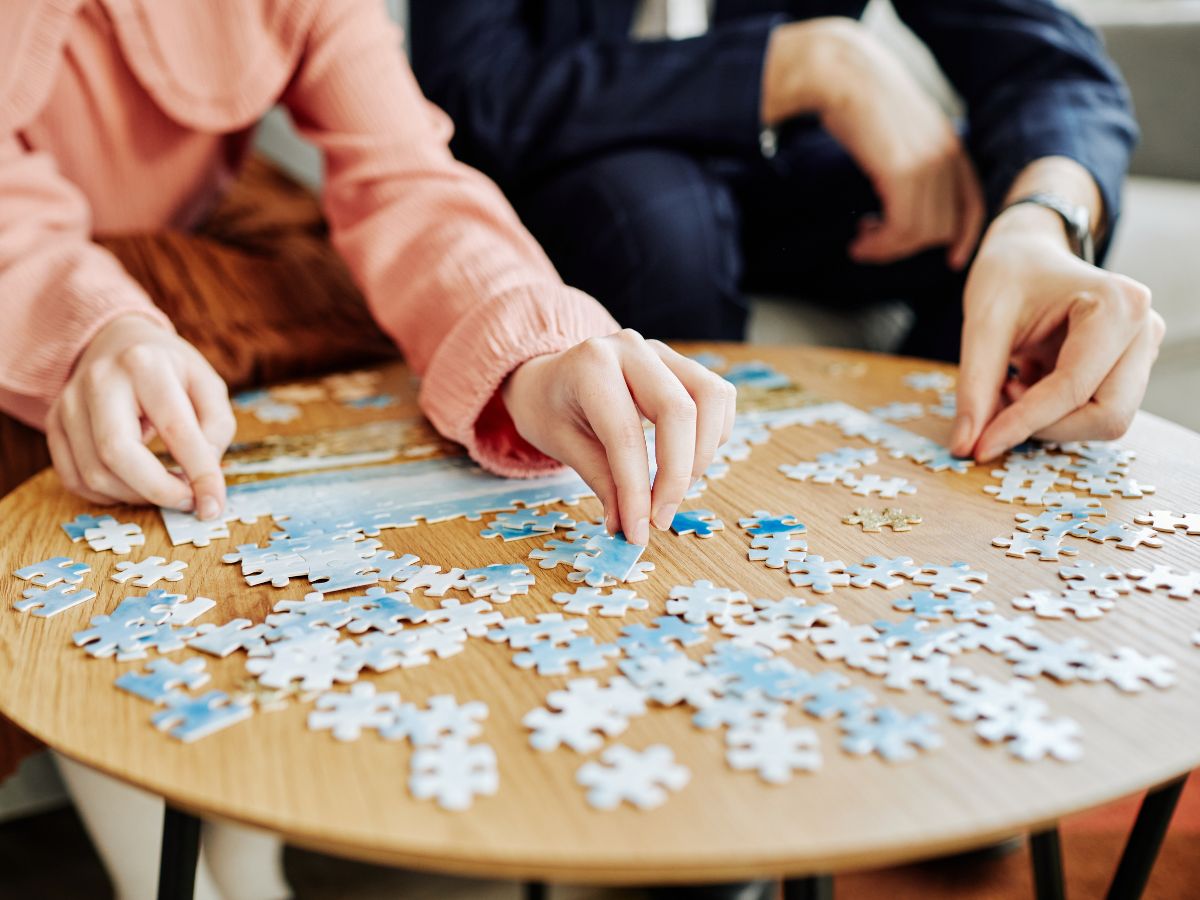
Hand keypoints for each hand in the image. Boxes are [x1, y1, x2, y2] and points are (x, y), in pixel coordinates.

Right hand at [47, 315, 234, 517]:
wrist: (119, 342)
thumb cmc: (171, 370)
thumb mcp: (208, 385)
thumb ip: (216, 429)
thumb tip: (202, 479)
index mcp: (146, 365)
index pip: (175, 429)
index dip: (198, 474)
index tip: (213, 505)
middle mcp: (99, 381)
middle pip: (117, 454)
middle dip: (158, 491)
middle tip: (186, 501)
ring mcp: (68, 402)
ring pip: (94, 473)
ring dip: (136, 496)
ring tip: (165, 489)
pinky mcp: (54, 423)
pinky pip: (74, 478)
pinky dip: (108, 495)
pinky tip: (133, 487)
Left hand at [502, 330, 737, 545]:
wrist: (548, 377)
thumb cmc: (550, 410)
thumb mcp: (564, 446)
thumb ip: (602, 482)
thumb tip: (628, 527)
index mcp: (591, 365)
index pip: (625, 434)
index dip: (637, 490)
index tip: (639, 531)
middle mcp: (631, 349)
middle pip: (679, 411)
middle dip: (677, 475)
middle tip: (660, 518)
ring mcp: (662, 352)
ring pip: (710, 397)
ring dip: (703, 453)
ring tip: (675, 487)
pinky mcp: (682, 363)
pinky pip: (718, 395)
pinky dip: (714, 433)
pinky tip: (689, 458)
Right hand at [762, 19, 983, 269]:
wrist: (844, 76)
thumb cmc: (862, 102)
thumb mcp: (901, 132)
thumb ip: (913, 159)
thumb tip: (902, 195)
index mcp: (951, 146)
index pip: (972, 202)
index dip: (966, 236)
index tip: (953, 260)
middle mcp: (947, 157)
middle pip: (944, 227)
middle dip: (908, 248)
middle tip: (874, 245)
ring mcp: (928, 164)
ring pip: (921, 233)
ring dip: (889, 249)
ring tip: (863, 244)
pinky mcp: (903, 172)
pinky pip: (901, 227)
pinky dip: (881, 243)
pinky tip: (860, 240)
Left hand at [951, 204, 1163, 460]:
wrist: (1027, 254)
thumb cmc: (1008, 276)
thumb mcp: (981, 323)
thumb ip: (974, 387)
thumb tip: (965, 447)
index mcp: (1117, 305)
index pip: (1074, 388)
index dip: (1024, 423)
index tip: (980, 448)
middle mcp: (1143, 329)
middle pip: (1106, 415)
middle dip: (1046, 425)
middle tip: (999, 402)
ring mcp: (1142, 351)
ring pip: (1104, 421)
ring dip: (1049, 420)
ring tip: (1011, 384)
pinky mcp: (1128, 369)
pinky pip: (1094, 414)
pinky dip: (1053, 414)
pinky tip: (1026, 383)